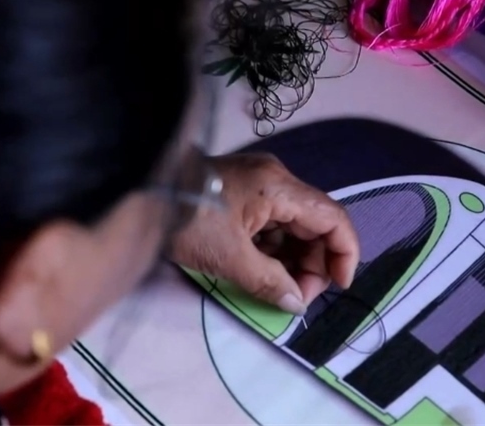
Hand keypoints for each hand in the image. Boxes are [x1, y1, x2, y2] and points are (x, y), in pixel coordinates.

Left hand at [170, 152, 359, 313]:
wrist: (140, 194)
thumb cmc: (185, 220)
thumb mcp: (228, 258)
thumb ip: (269, 282)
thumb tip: (296, 303)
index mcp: (279, 187)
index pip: (333, 218)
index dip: (344, 253)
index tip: (339, 285)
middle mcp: (275, 181)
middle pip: (316, 224)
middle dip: (314, 263)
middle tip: (296, 297)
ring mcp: (258, 186)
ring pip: (294, 227)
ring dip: (294, 260)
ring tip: (279, 289)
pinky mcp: (242, 196)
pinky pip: (273, 225)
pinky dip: (275, 251)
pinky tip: (263, 273)